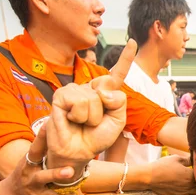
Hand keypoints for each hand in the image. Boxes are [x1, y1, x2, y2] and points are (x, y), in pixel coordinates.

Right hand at [1, 126, 92, 194]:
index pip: (34, 150)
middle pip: (42, 175)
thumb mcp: (29, 159)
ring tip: (72, 174)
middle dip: (54, 172)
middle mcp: (31, 177)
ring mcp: (37, 190)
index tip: (48, 123)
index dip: (40, 138)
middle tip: (68, 168)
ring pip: (51, 189)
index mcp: (28, 164)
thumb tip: (54, 124)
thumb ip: (42, 147)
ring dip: (60, 182)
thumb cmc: (26, 171)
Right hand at [46, 40, 136, 172]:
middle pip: (108, 90)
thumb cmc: (96, 137)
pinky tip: (72, 120)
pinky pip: (80, 101)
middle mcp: (90, 88)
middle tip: (93, 122)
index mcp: (105, 93)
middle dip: (106, 110)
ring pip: (94, 98)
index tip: (133, 42)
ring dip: (91, 116)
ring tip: (82, 122)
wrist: (79, 151)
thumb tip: (102, 91)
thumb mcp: (117, 120)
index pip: (117, 73)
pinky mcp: (62, 95)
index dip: (126, 58)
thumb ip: (119, 102)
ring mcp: (75, 89)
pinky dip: (80, 115)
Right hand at [150, 155, 195, 194]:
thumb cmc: (162, 166)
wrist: (150, 177)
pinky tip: (192, 190)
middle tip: (195, 173)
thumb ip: (188, 159)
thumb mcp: (176, 158)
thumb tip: (194, 158)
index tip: (195, 166)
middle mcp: (189, 184)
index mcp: (190, 174)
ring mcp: (184, 192)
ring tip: (194, 181)